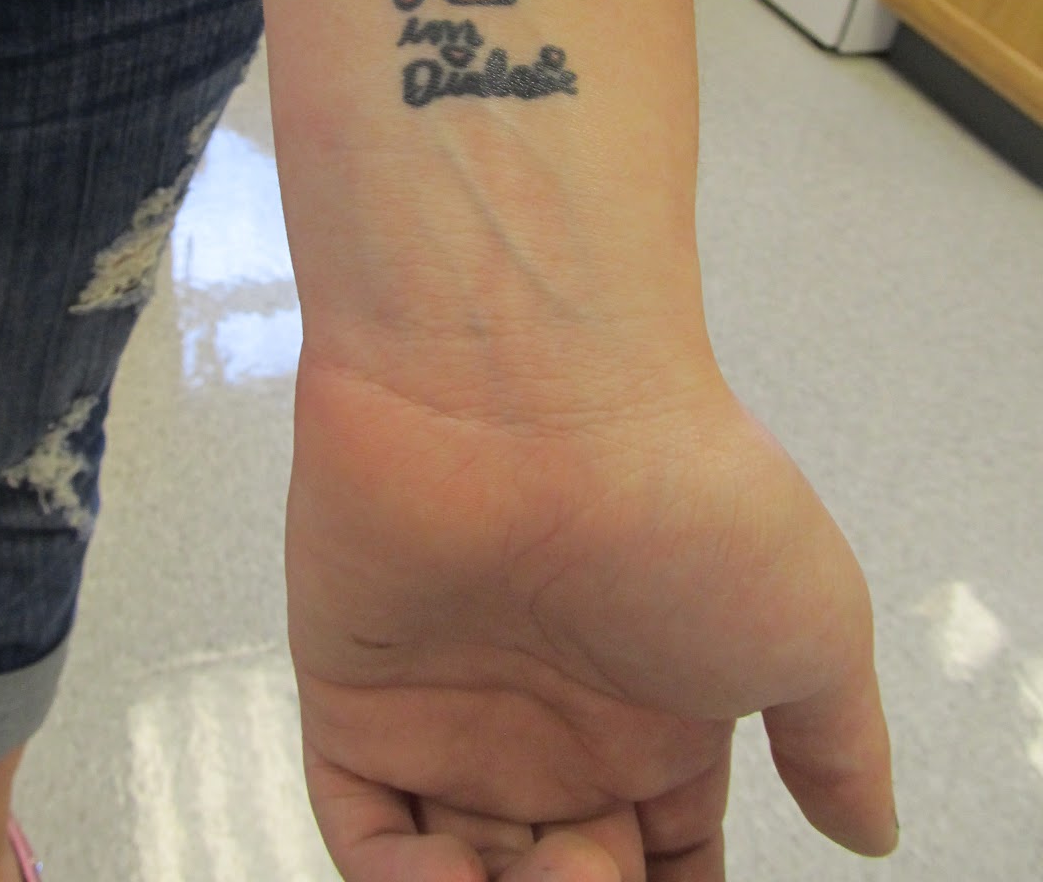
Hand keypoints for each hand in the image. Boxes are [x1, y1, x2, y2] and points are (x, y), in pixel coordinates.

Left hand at [285, 345, 896, 881]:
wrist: (533, 397)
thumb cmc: (682, 495)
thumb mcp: (814, 623)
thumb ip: (839, 741)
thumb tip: (871, 828)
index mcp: (656, 715)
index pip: (665, 859)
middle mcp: (553, 721)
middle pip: (564, 877)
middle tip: (602, 873)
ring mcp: (452, 714)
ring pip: (465, 875)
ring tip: (552, 866)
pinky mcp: (359, 700)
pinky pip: (365, 836)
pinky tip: (459, 873)